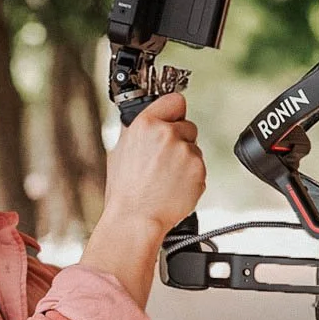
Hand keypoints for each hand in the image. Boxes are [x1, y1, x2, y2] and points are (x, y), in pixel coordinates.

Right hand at [102, 91, 205, 233]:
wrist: (136, 218)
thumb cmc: (125, 191)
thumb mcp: (119, 152)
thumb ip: (136, 132)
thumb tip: (146, 121)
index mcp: (145, 125)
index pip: (174, 101)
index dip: (175, 111)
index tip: (175, 117)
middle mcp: (167, 134)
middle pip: (187, 126)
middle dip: (180, 140)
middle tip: (164, 160)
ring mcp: (185, 151)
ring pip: (194, 148)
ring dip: (185, 160)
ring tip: (166, 178)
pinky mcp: (198, 169)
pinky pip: (199, 167)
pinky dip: (191, 176)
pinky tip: (174, 186)